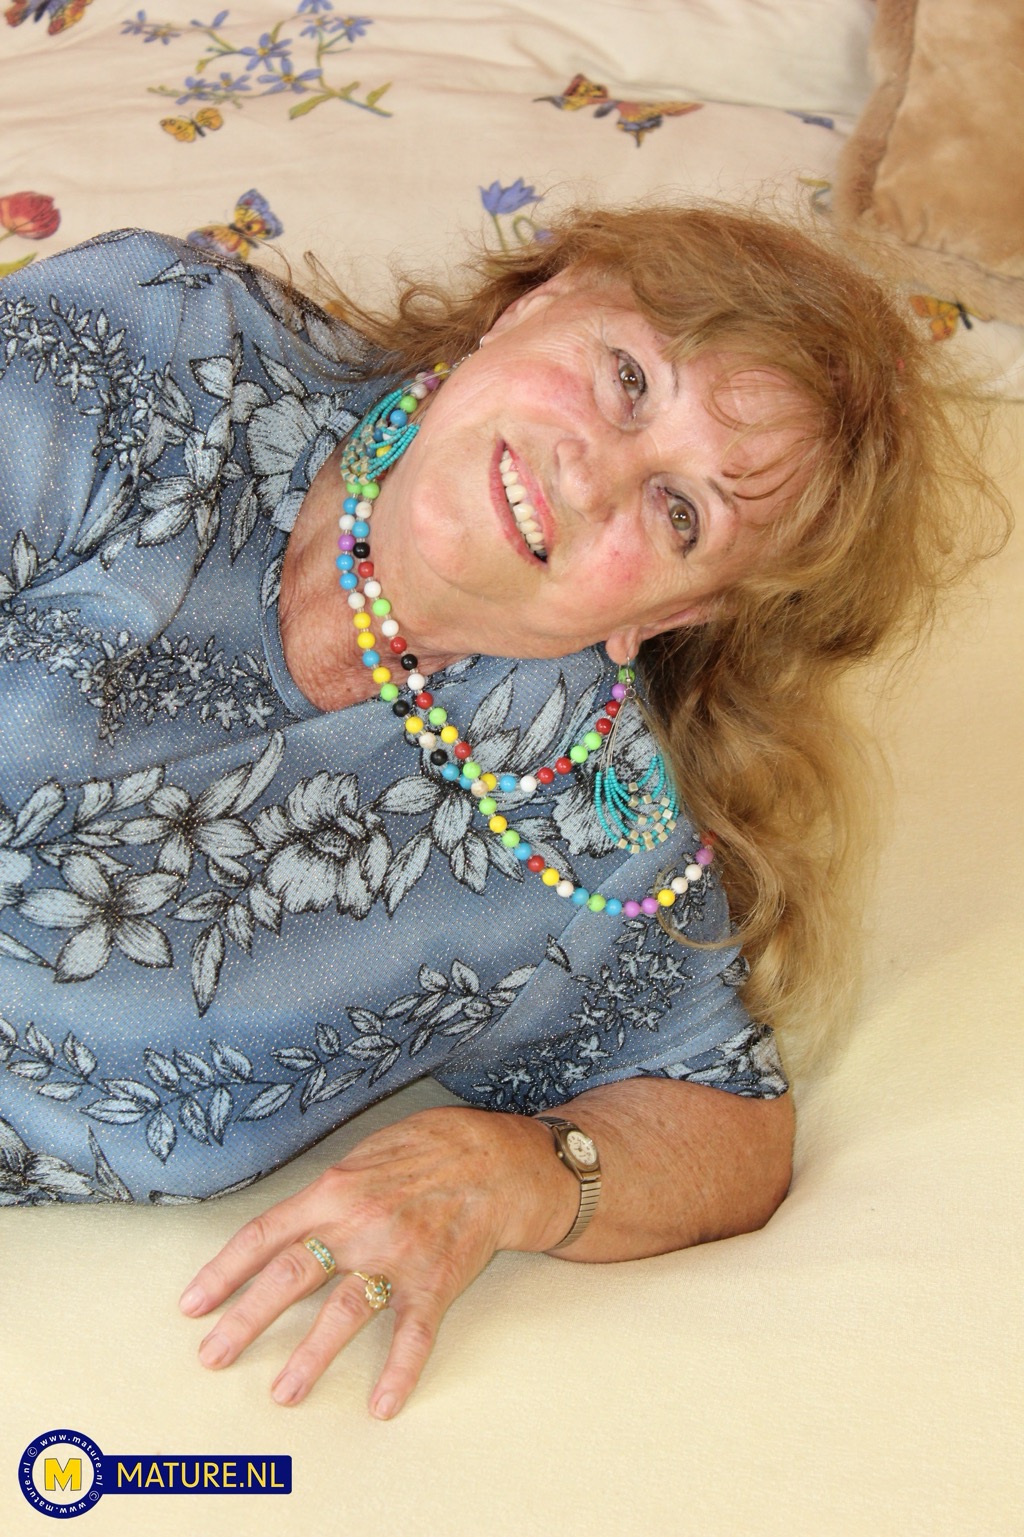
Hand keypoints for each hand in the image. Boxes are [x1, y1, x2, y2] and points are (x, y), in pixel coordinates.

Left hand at [177, 1105, 573, 1417]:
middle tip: (212, 1356)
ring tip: (284, 1394)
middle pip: (291, 1276)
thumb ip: (331, 1187)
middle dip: (246, 1320)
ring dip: (311, 1357)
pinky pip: (413, 1335)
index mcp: (336, 1188)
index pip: (265, 1234)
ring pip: (345, 1313)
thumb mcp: (369, 1152)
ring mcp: (399, 1256)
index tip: (193, 1304)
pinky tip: (382, 1405)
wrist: (502, 1158)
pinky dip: (399, 1373)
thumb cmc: (434, 1148)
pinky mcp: (437, 1281)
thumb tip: (295, 1218)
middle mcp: (360, 1224)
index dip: (224, 1271)